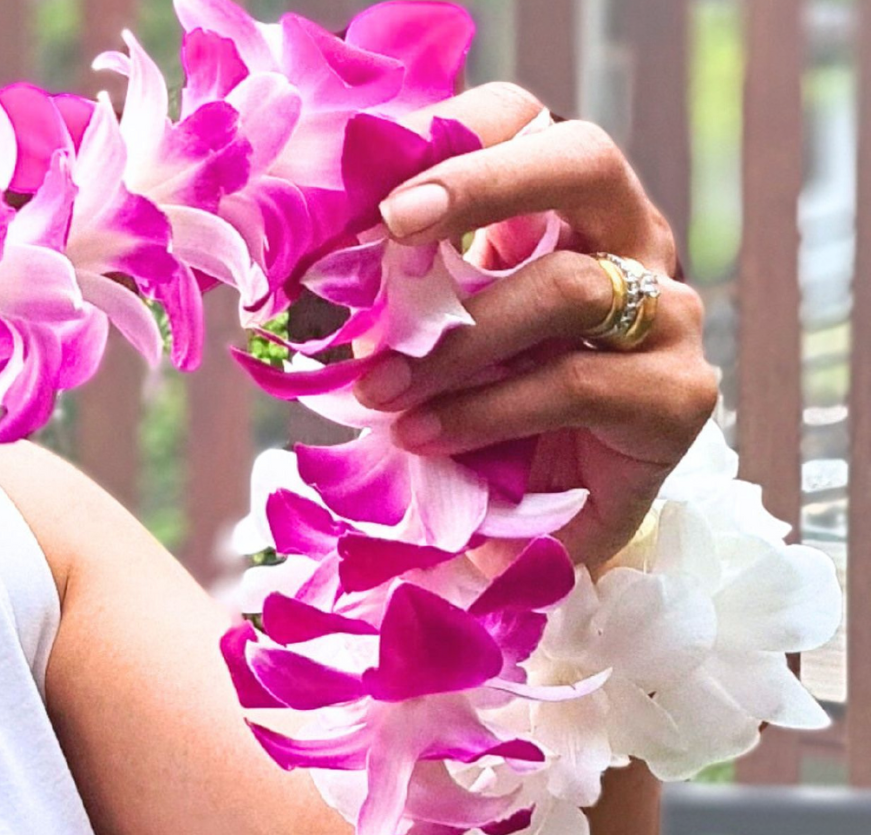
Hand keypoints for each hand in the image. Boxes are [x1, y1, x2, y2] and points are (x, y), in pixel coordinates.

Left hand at [355, 84, 719, 570]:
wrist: (537, 549)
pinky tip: (424, 437)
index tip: (378, 180)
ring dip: (459, 341)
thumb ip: (397, 314)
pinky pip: (573, 383)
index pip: (531, 127)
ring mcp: (666, 317)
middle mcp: (630, 246)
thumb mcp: (424, 362)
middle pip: (582, 164)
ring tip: (378, 393)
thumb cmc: (475, 442)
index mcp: (566, 218)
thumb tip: (317, 276)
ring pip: (569, 286)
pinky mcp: (675, 398)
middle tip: (394, 224)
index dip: (462, 133)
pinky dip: (486, 411)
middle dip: (483, 184)